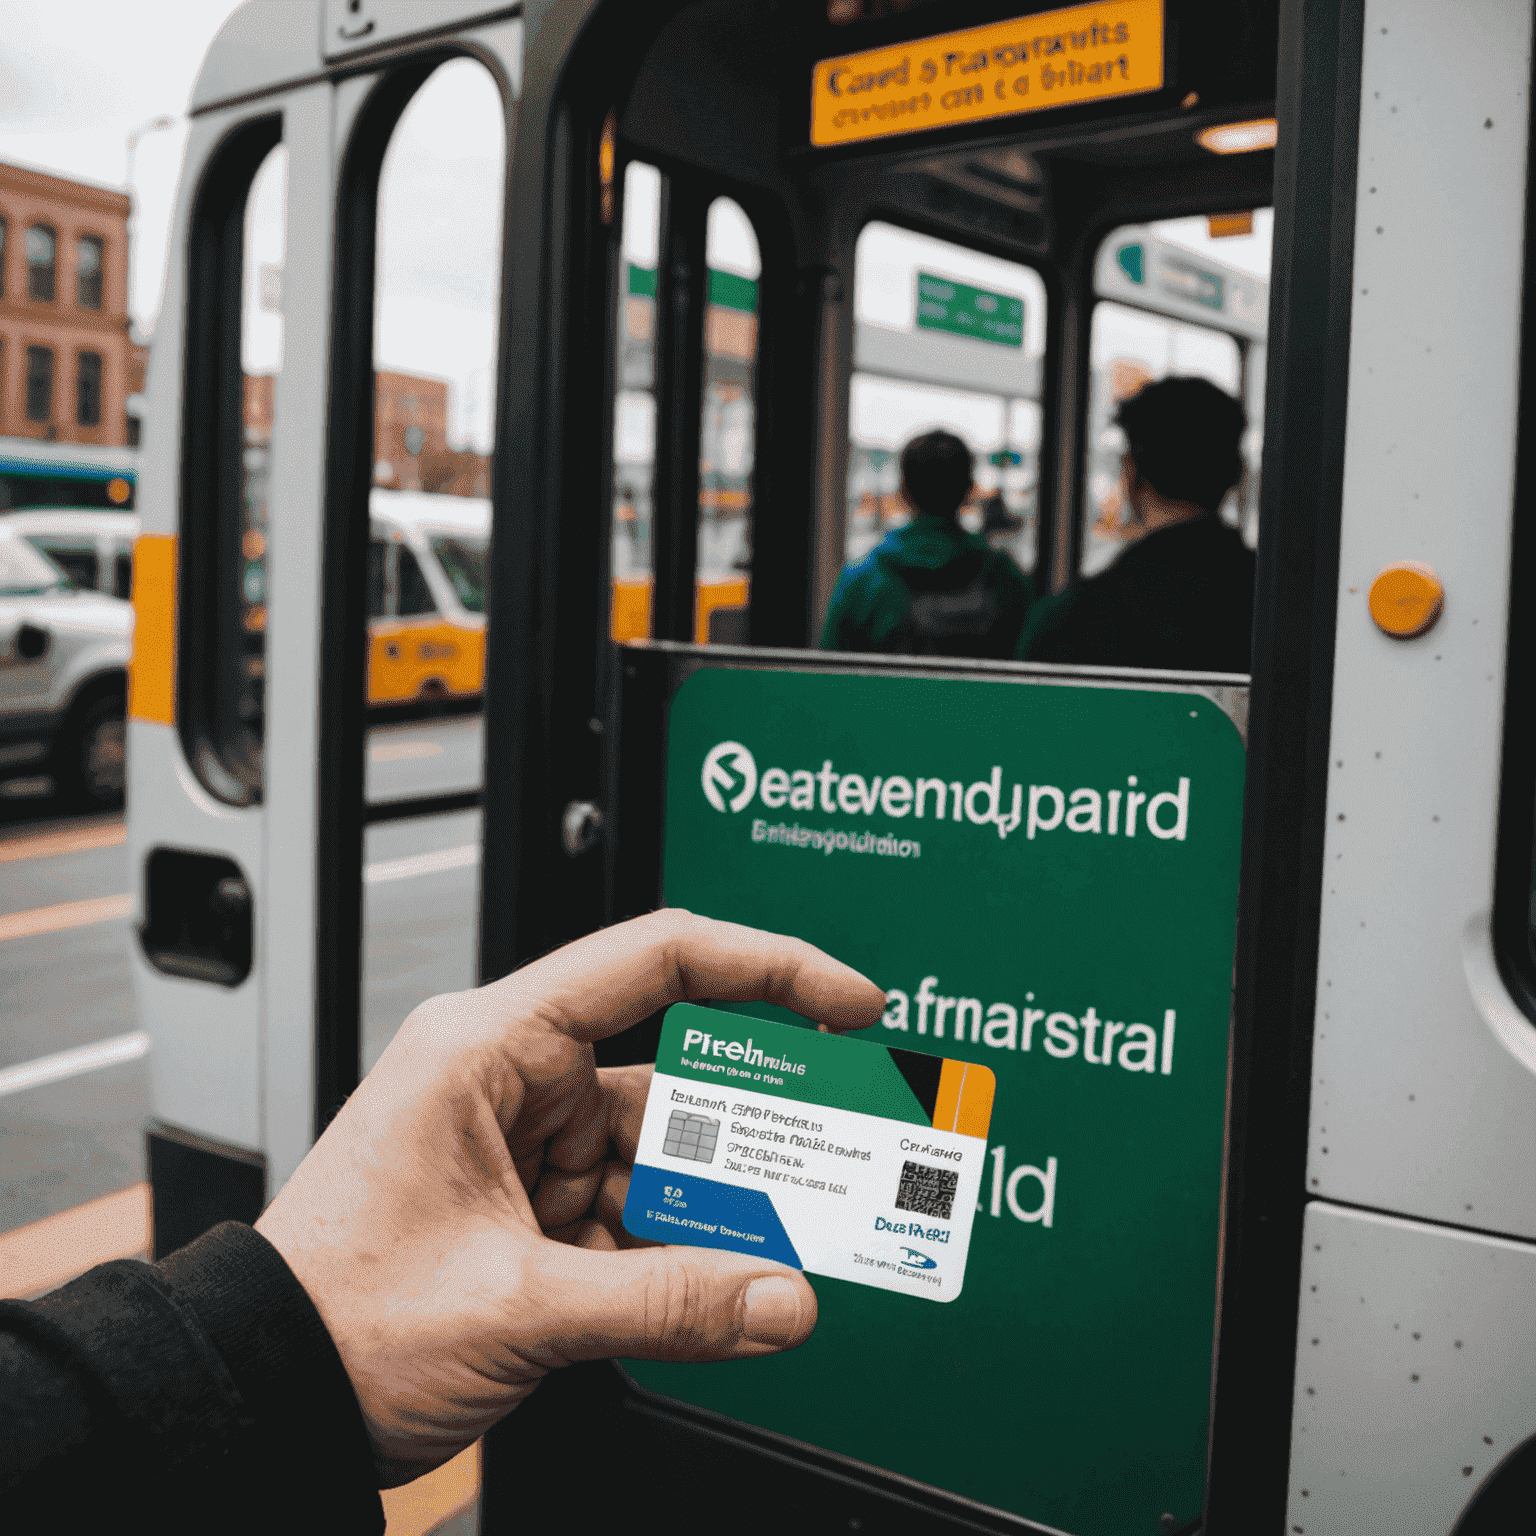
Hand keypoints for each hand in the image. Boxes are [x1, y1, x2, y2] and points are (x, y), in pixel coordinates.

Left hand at [255, 910, 885, 1484]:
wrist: (262, 1395)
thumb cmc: (330, 1313)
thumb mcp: (512, 1305)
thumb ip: (664, 1301)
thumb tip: (779, 1297)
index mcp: (490, 1047)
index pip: (654, 962)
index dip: (767, 968)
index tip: (846, 1001)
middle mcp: (512, 1082)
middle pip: (671, 1084)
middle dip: (748, 1140)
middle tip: (834, 1165)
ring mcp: (525, 1148)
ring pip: (659, 1160)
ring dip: (714, 1212)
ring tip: (780, 1250)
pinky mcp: (531, 1211)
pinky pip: (634, 1214)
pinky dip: (676, 1252)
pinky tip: (714, 1287)